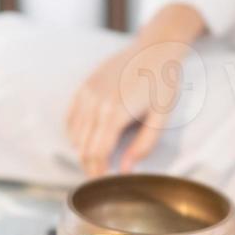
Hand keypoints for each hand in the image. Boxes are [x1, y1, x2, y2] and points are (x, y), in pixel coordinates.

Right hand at [66, 4, 204, 176]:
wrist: (155, 47)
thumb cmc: (163, 82)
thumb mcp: (161, 116)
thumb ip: (144, 145)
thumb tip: (125, 170)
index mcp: (115, 112)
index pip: (97, 154)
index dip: (98, 174)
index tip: (104, 187)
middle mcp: (96, 103)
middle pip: (83, 148)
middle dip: (90, 167)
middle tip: (102, 179)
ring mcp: (87, 93)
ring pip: (75, 135)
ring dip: (83, 152)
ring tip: (98, 162)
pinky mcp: (84, 87)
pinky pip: (71, 118)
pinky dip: (76, 134)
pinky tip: (89, 141)